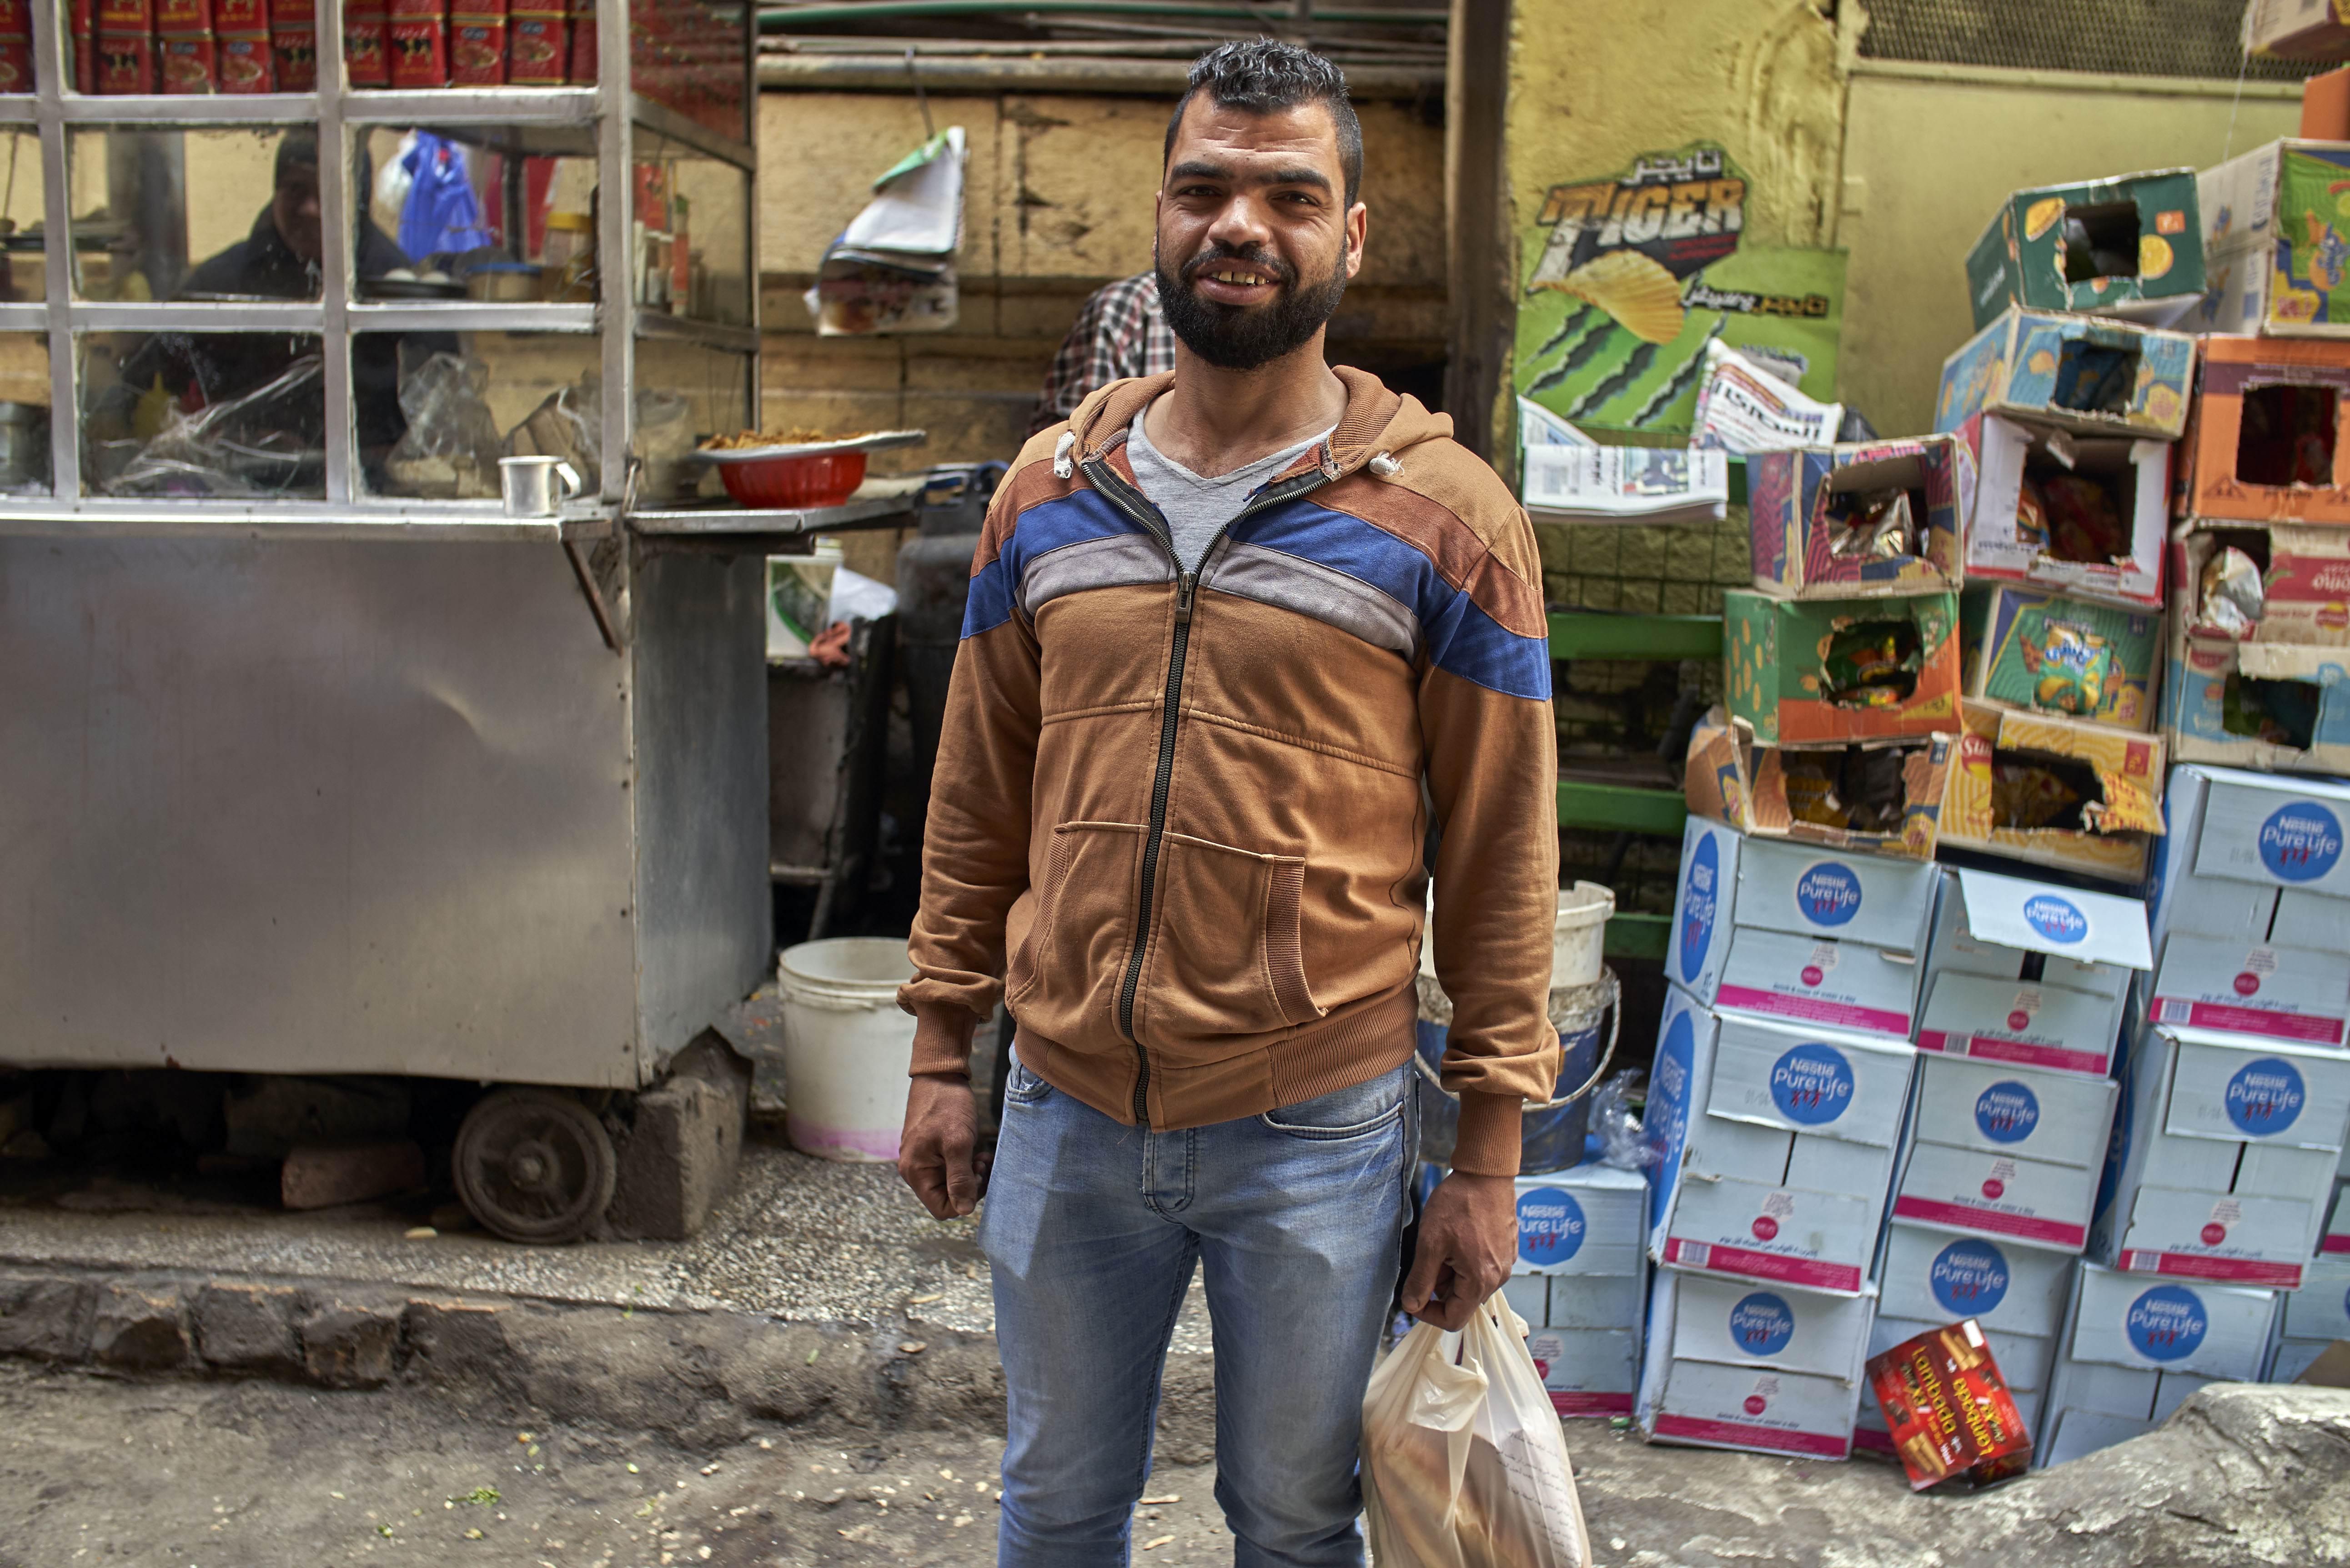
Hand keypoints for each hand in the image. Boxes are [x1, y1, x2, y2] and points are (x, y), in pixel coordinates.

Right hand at [898, 1072, 983, 1218]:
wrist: (939, 1074)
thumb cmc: (948, 1104)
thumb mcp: (958, 1142)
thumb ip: (960, 1178)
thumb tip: (964, 1210)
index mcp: (915, 1171)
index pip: (941, 1208)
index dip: (964, 1200)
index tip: (977, 1176)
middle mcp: (913, 1169)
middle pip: (945, 1197)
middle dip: (969, 1185)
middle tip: (982, 1164)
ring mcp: (920, 1159)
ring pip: (949, 1183)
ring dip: (969, 1175)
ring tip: (981, 1157)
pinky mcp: (929, 1150)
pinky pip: (948, 1169)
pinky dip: (964, 1164)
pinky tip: (974, 1152)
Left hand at [1400, 1171, 1516, 1329]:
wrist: (1486, 1174)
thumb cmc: (1459, 1204)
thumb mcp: (1431, 1243)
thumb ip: (1421, 1279)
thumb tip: (1411, 1306)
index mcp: (1481, 1280)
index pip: (1454, 1320)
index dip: (1428, 1313)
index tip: (1414, 1295)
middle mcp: (1499, 1278)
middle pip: (1462, 1301)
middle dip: (1440, 1286)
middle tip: (1429, 1257)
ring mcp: (1506, 1264)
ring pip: (1471, 1284)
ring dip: (1452, 1273)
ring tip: (1445, 1243)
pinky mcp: (1507, 1251)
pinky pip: (1482, 1268)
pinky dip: (1465, 1261)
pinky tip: (1458, 1236)